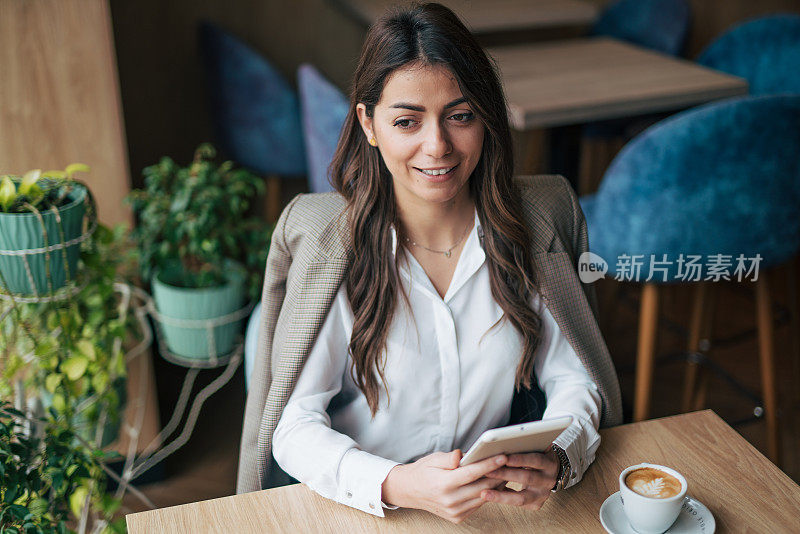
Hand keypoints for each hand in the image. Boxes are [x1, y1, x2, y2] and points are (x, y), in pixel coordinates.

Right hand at [381, 450, 508, 523]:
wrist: (410, 491)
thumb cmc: (423, 471)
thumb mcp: (434, 459)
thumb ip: (450, 458)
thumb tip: (464, 455)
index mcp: (443, 484)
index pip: (471, 473)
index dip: (489, 464)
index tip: (502, 456)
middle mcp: (449, 501)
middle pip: (481, 487)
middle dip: (498, 474)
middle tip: (510, 463)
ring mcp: (454, 511)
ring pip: (482, 498)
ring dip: (496, 486)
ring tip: (506, 472)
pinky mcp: (457, 517)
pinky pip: (477, 505)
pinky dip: (487, 494)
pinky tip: (494, 484)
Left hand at [480, 447, 559, 510]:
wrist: (550, 472)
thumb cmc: (536, 456)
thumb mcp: (535, 448)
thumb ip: (522, 448)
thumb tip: (499, 445)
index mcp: (549, 463)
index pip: (535, 460)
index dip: (520, 459)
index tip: (504, 458)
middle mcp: (549, 480)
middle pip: (527, 478)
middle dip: (505, 475)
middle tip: (487, 472)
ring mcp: (543, 494)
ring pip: (522, 498)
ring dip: (501, 494)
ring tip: (484, 492)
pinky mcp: (537, 504)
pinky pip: (518, 504)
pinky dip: (504, 499)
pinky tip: (491, 496)